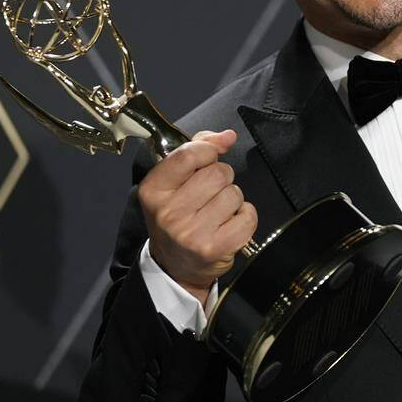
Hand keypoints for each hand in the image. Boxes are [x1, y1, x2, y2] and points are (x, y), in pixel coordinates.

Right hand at [137, 129, 256, 302]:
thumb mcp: (175, 182)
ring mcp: (191, 233)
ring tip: (217, 213)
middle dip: (222, 179)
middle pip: (218, 173)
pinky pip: (248, 216)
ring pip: (234, 194)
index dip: (207, 151)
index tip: (208, 159)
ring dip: (233, 200)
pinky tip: (229, 225)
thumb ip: (198, 149)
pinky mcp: (214, 248)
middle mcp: (168, 212)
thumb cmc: (179, 216)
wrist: (176, 266)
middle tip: (211, 195)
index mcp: (154, 190)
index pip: (189, 154)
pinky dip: (245, 217)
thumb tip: (227, 136)